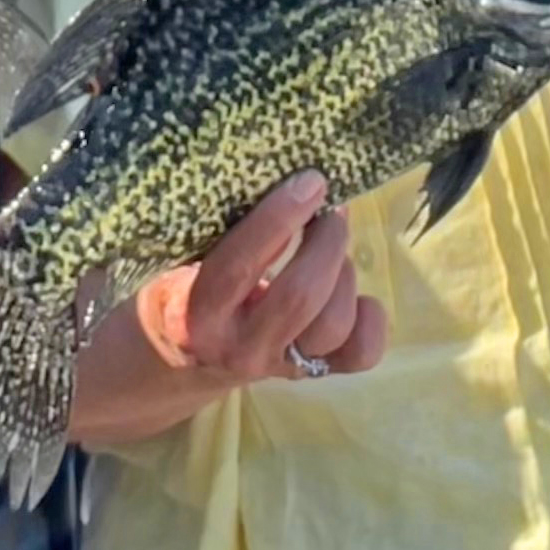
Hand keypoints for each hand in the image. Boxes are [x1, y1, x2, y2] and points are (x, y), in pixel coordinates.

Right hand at [135, 173, 387, 385]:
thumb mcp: (181, 258)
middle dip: (326, 240)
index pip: (240, 267)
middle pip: (301, 296)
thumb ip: (218, 230)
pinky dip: (370, 318)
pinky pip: (360, 354)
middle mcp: (241, 348)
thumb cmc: (179, 286)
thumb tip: (278, 175)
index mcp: (199, 314)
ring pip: (335, 324)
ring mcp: (280, 366)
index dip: (277, 220)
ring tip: (331, 242)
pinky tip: (357, 292)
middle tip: (328, 205)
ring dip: (344, 271)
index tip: (309, 181)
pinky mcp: (312, 374)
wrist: (182, 361)